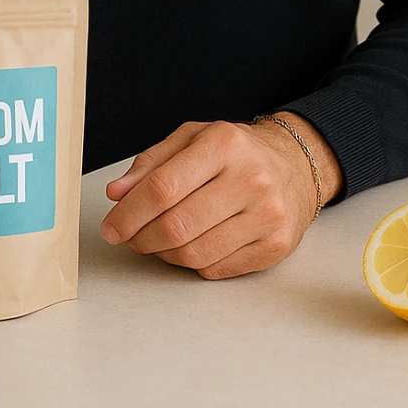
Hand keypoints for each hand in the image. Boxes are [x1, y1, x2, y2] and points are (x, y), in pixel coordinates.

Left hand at [100, 115, 341, 280]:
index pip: (163, 187)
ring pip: (193, 253)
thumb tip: (117, 194)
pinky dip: (192, 263)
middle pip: (176, 225)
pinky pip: (215, 269)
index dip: (129, 213)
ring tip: (157, 240)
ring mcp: (266, 215)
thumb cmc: (236, 152)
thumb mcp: (193, 139)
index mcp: (224, 144)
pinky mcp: (275, 246)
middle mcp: (250, 178)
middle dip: (141, 238)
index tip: (111, 227)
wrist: (296, 166)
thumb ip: (151, 163)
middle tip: (130, 237)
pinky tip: (190, 245)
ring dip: (164, 254)